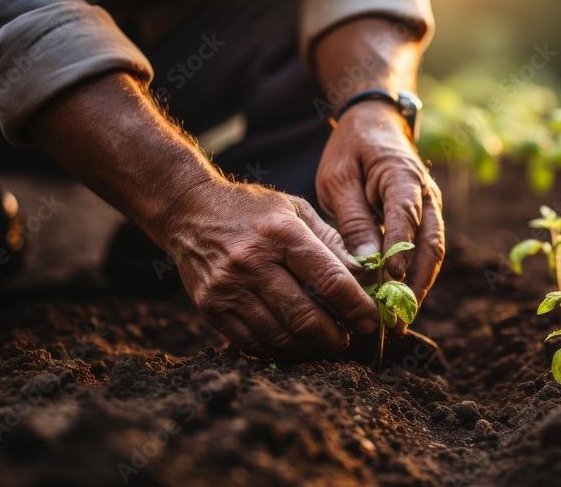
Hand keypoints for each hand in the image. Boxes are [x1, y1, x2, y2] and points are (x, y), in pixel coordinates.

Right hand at [163, 181, 380, 357]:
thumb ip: (331, 242)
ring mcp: (229, 287)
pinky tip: (294, 345)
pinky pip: (251, 342)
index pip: (329, 279)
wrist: (188, 210)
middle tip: (348, 339)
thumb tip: (363, 275)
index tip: (372, 321)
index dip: (356, 307)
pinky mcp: (210, 307)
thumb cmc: (253, 209)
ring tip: (324, 344)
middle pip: (305, 315)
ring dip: (309, 347)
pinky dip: (278, 350)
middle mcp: (253, 261)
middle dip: (335, 336)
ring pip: (279, 335)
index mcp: (283, 234)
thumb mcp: (296, 210)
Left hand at [315, 102, 444, 332]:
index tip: (389, 283)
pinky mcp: (424, 221)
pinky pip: (425, 253)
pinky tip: (399, 304)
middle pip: (430, 246)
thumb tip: (365, 263)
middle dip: (415, 285)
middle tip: (397, 319)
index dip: (400, 253)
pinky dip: (415, 279)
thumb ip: (353, 219)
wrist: (374, 123)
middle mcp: (426, 196)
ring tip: (400, 322)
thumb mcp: (340, 178)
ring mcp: (430, 209)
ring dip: (418, 288)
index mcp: (403, 178)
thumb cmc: (351, 149)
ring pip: (432, 254)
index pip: (406, 219)